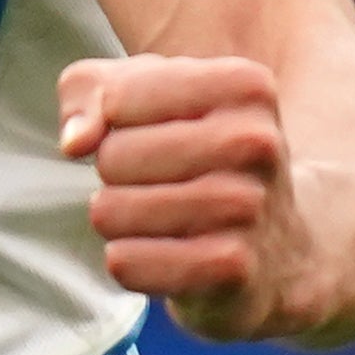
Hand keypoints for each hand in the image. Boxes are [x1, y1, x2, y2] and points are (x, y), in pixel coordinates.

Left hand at [63, 54, 328, 340]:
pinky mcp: (230, 269)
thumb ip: (90, 89)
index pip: (116, 97)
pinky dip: (130, 263)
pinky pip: (125, 262)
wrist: (279, 252)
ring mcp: (247, 208)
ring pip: (111, 210)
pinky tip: (169, 257)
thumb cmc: (198, 158)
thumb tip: (75, 141)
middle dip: (116, 176)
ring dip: (121, 222)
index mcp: (243, 85)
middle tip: (162, 186)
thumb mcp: (148, 98)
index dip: (112, 122)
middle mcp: (255, 142)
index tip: (155, 134)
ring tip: (165, 222)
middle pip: (112, 157)